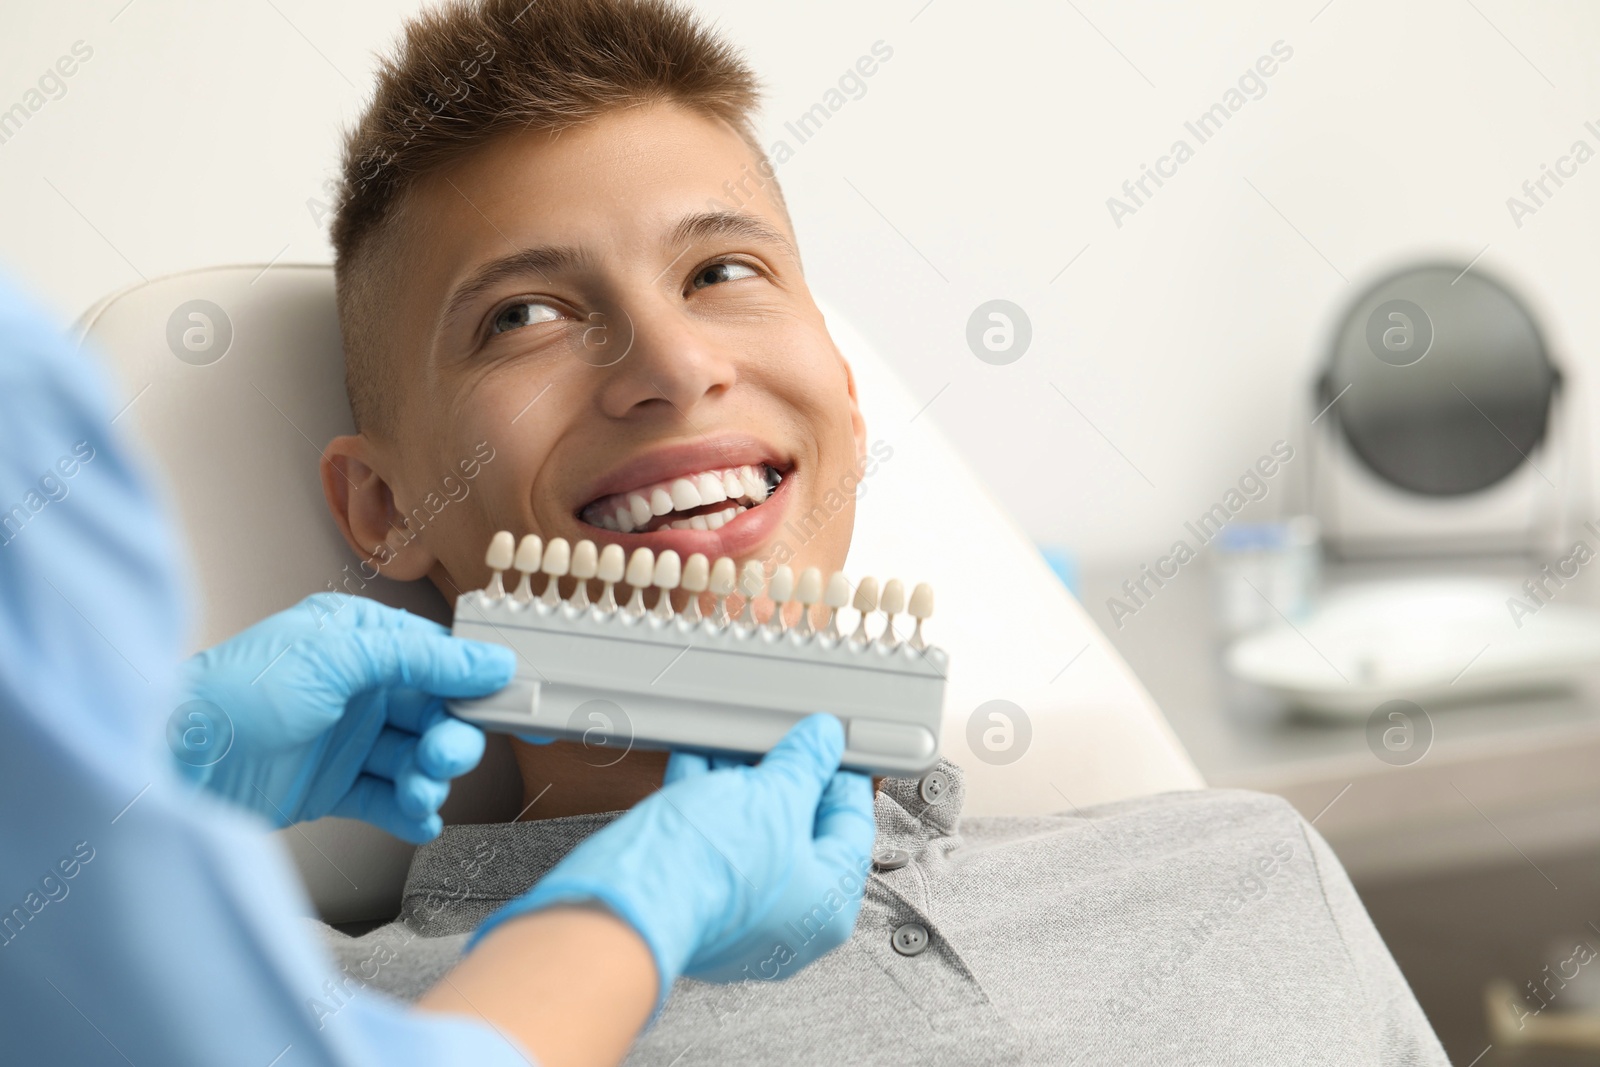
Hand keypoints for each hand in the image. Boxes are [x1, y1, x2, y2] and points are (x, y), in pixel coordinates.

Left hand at [176, 595, 514, 841]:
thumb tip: (487, 662)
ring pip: (416, 757)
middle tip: (445, 756)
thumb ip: (419, 659)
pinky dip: (410, 809)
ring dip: (429, 777)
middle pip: (434, 712)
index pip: (437, 658)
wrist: (176, 764)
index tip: (516, 704)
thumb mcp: (337, 656)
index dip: (477, 683)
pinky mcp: (332, 786)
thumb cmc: (239, 694)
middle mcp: (356, 686)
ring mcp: (346, 738)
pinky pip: (388, 796)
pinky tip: (417, 817)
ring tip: (419, 792)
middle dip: (450, 737)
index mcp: (358, 639)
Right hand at [470, 713, 875, 1015]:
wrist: (629, 900)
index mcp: (827, 906)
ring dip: (740, 782)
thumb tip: (822, 743)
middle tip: (781, 738)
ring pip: (748, 833)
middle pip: (796, 829)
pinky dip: (706, 799)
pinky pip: (710, 841)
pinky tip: (699, 761)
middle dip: (782, 776)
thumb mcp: (775, 795)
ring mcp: (736, 916)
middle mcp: (785, 922)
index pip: (851, 826)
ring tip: (733, 741)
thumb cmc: (711, 870)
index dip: (839, 774)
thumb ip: (805, 763)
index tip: (830, 745)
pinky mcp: (693, 901)